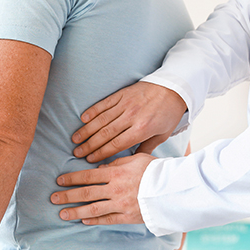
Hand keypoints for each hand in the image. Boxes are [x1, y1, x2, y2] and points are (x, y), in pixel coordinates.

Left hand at [50, 154, 154, 224]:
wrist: (172, 189)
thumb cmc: (156, 170)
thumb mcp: (137, 158)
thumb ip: (117, 162)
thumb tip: (101, 167)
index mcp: (116, 173)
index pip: (88, 176)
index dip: (72, 178)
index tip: (59, 181)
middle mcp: (115, 189)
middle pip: (85, 193)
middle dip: (67, 195)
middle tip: (53, 198)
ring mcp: (120, 204)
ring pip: (93, 208)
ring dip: (75, 211)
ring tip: (62, 213)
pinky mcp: (127, 216)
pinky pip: (107, 219)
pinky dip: (94, 220)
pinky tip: (83, 220)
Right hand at [72, 82, 186, 162]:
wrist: (174, 88)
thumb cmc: (169, 114)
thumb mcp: (162, 135)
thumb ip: (146, 148)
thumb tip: (130, 161)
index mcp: (142, 130)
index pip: (116, 145)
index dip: (100, 153)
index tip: (89, 160)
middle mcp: (131, 117)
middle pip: (105, 134)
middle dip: (89, 145)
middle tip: (76, 152)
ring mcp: (125, 104)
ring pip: (101, 120)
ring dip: (86, 130)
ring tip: (75, 139)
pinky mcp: (122, 94)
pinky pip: (104, 104)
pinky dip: (92, 111)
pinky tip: (82, 119)